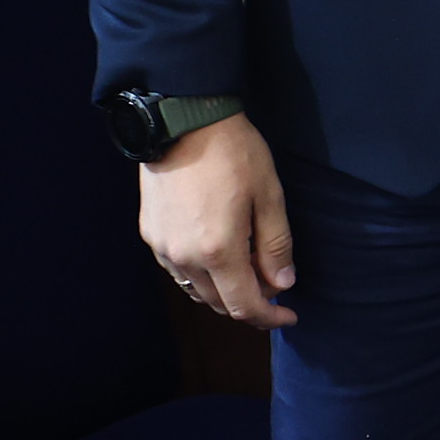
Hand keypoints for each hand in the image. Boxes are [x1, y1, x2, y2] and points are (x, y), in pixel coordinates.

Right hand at [139, 112, 296, 328]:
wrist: (183, 122)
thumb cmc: (233, 153)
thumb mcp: (269, 196)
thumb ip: (275, 245)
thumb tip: (282, 284)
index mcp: (218, 251)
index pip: (244, 305)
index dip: (269, 317)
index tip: (289, 316)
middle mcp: (184, 258)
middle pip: (218, 303)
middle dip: (249, 302)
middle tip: (274, 285)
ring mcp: (163, 248)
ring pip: (196, 291)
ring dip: (224, 291)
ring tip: (249, 270)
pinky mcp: (150, 234)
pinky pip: (179, 272)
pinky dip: (202, 275)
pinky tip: (219, 256)